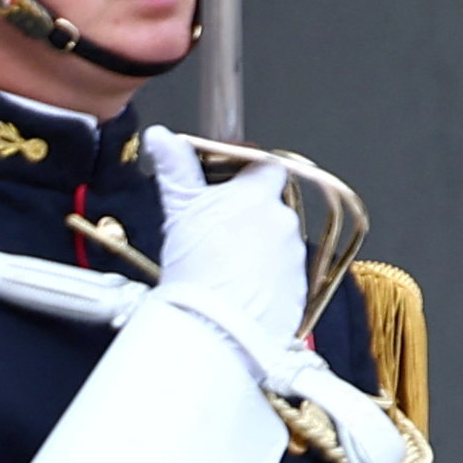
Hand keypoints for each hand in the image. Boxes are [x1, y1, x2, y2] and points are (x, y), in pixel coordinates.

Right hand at [139, 130, 310, 331]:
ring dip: (256, 245)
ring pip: (277, 240)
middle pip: (271, 204)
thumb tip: (162, 137)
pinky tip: (238, 284)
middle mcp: (284, 221)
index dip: (247, 171)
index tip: (226, 180)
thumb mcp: (179, 208)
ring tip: (223, 262)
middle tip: (215, 228)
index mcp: (259, 195)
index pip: (267, 167)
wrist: (217, 326)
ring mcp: (295, 256)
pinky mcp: (299, 288)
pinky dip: (265, 274)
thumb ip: (175, 168)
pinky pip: (283, 272)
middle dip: (247, 212)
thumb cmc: (198, 270)